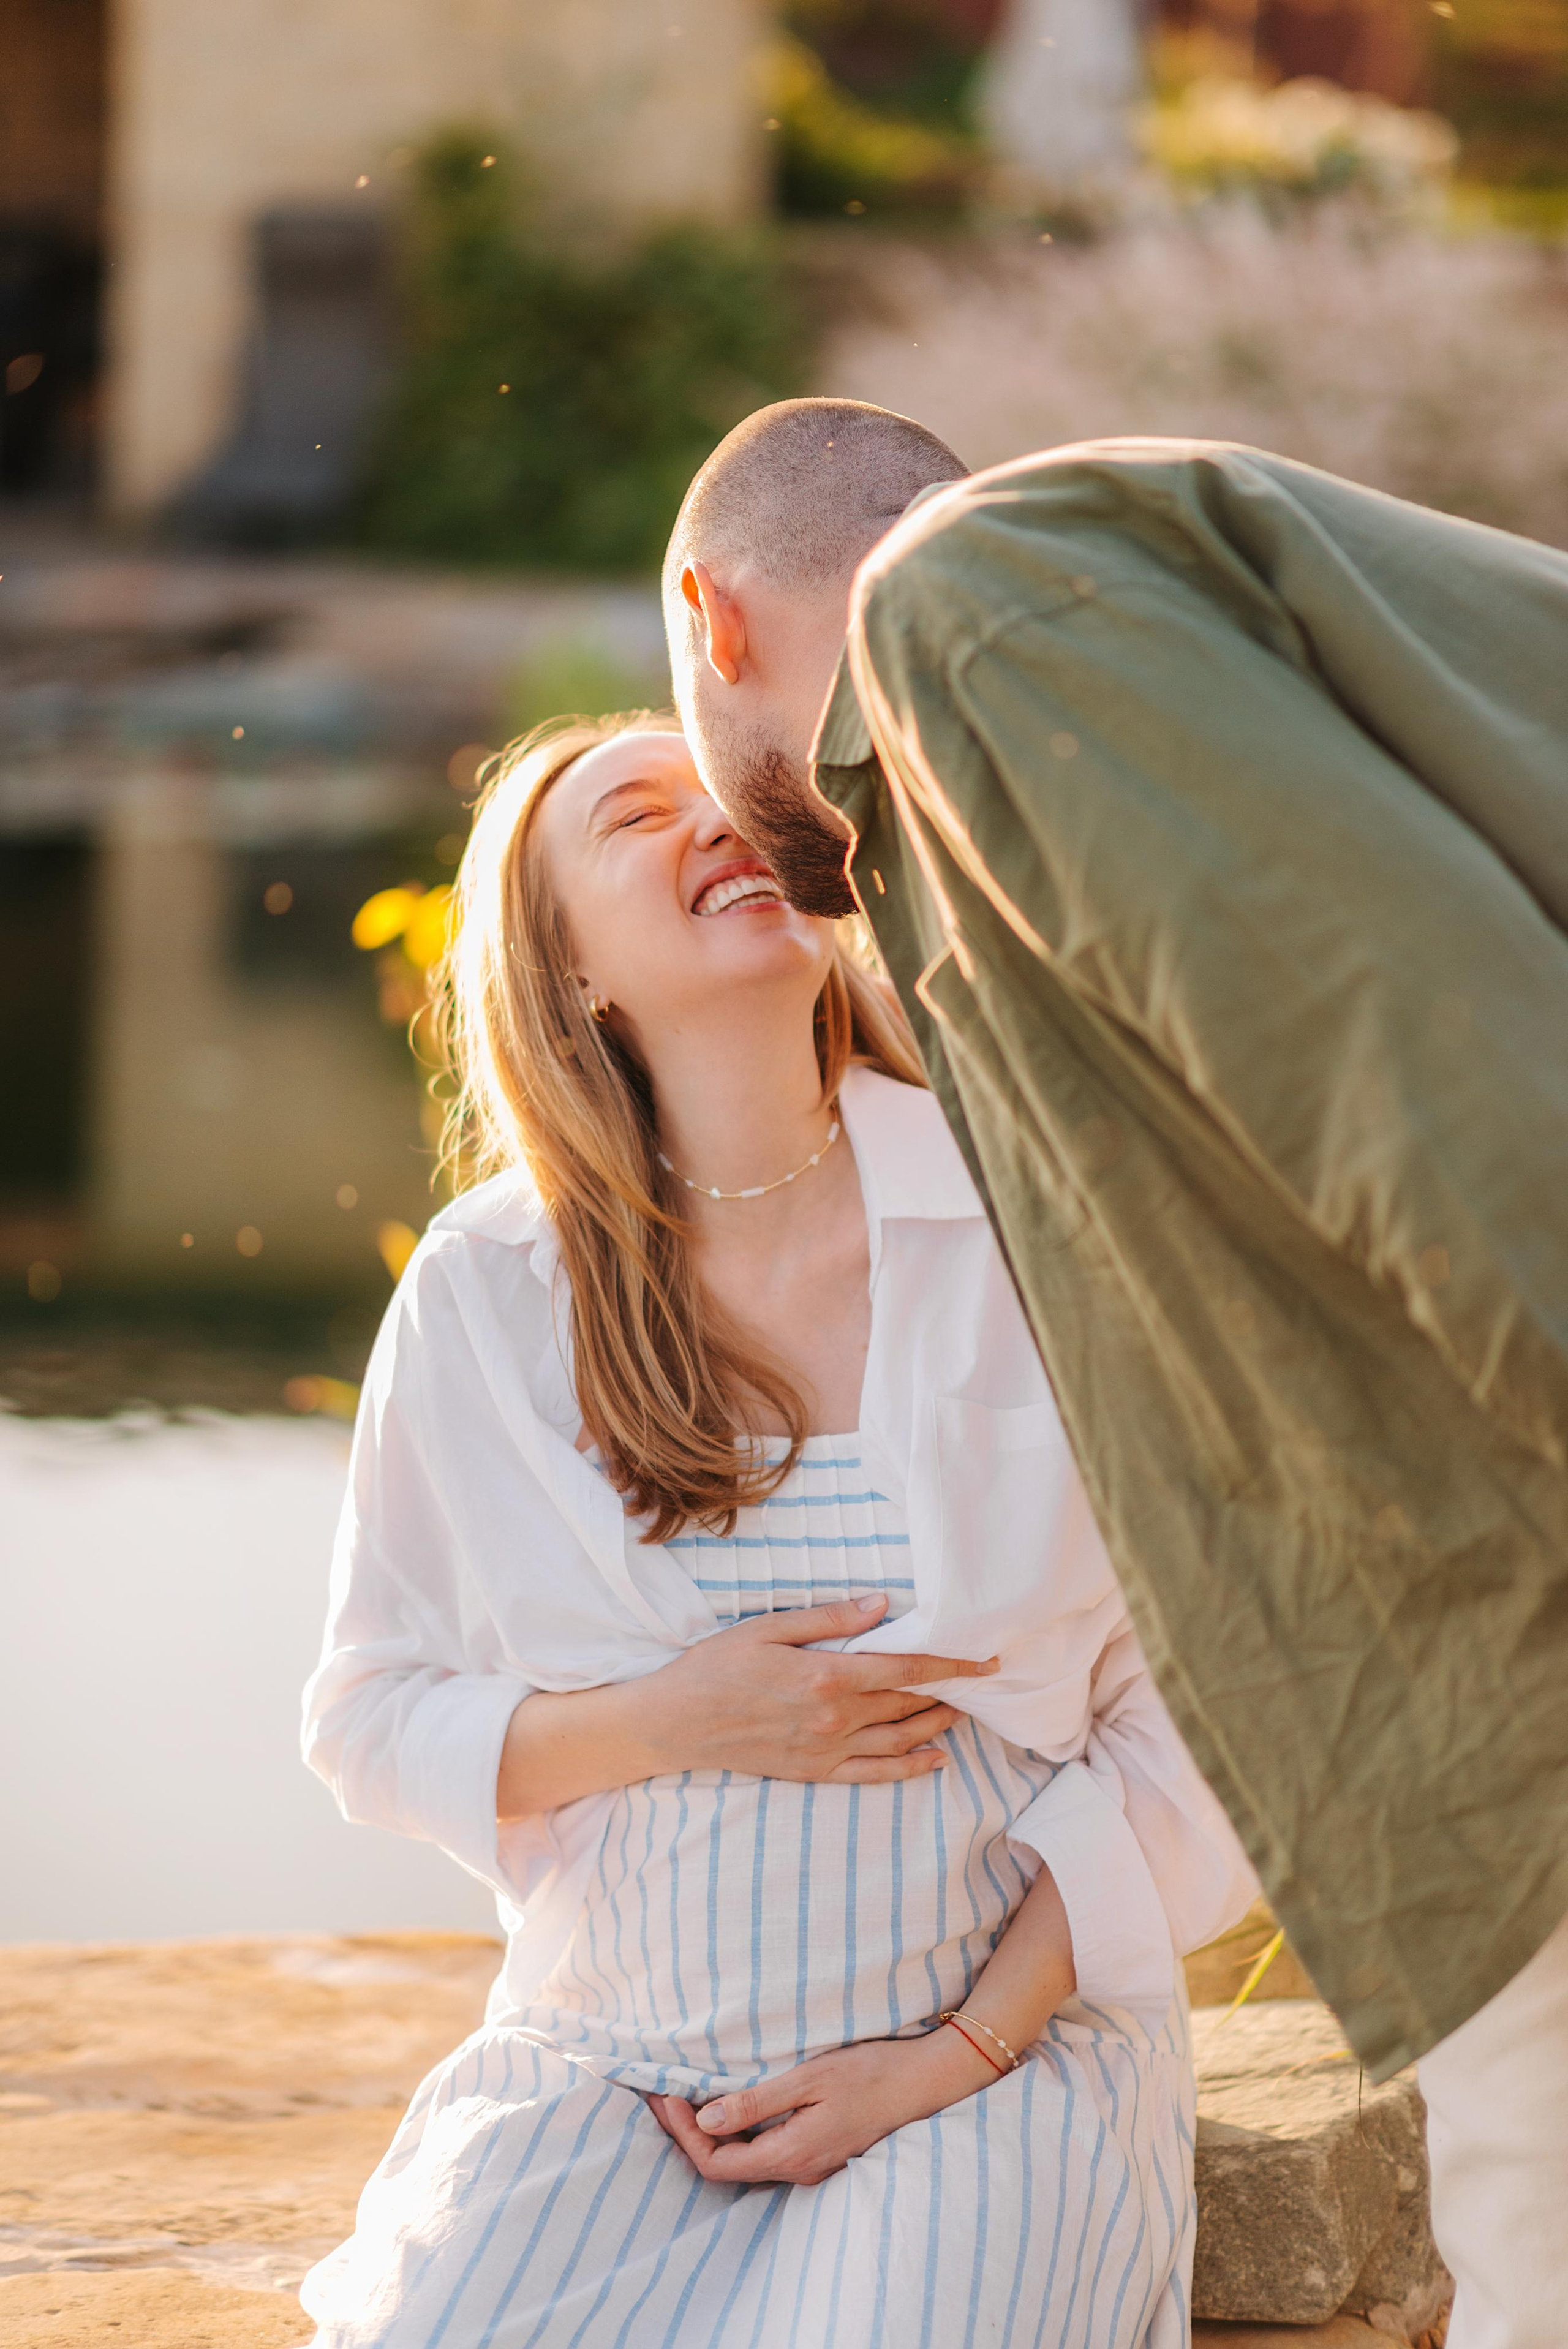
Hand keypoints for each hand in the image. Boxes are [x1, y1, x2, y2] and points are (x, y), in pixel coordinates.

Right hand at [641, 1594, 998, 1784]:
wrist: (674, 1723)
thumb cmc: (716, 1666)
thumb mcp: (768, 1628)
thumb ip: (830, 1619)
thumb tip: (883, 1606)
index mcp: (826, 1676)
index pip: (905, 1670)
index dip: (950, 1665)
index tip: (984, 1659)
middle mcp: (833, 1719)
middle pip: (907, 1704)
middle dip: (950, 1692)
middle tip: (982, 1679)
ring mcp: (825, 1751)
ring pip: (899, 1740)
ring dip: (937, 1726)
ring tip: (964, 1711)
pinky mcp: (813, 1773)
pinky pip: (873, 1774)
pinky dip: (908, 1768)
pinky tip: (934, 1760)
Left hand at [647, 2027, 997, 2185]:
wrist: (925, 2082)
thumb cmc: (871, 2072)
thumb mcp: (810, 2078)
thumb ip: (758, 2102)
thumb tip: (705, 2120)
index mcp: (791, 2153)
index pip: (715, 2162)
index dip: (682, 2134)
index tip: (663, 2095)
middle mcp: (797, 2169)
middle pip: (724, 2166)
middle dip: (687, 2133)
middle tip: (662, 2092)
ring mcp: (810, 2164)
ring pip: (743, 2160)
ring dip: (709, 2132)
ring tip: (685, 2094)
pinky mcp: (818, 2152)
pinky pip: (764, 2152)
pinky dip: (736, 2131)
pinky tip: (728, 2104)